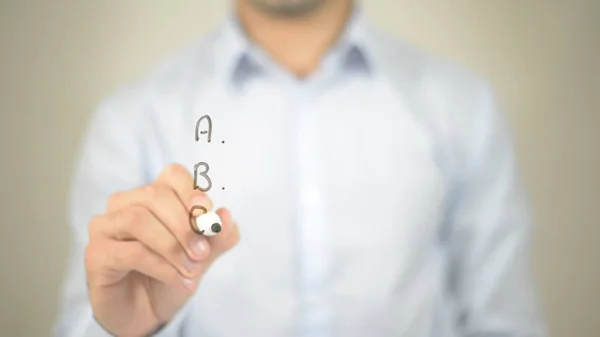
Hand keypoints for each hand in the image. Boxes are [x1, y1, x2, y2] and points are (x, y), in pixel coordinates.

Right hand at [84, 164, 239, 335]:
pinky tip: (179, 280)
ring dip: (172, 246)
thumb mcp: (202, 256)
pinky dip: (161, 266)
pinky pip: (131, 252)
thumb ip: (216, 237)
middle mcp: (124, 204)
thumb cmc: (170, 274)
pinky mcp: (96, 253)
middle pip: (154, 195)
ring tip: (192, 269)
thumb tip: (226, 216)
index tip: (208, 214)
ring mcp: (105, 226)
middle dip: (184, 224)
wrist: (145, 312)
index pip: (172, 175)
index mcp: (152, 196)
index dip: (191, 190)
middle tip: (203, 253)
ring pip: (138, 220)